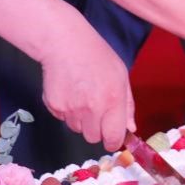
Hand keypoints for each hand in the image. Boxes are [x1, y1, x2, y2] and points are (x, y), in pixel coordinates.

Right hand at [40, 28, 133, 152]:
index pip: (113, 138)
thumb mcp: (121, 75)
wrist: (65, 43)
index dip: (113, 140)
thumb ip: (127, 105)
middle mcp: (92, 109)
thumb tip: (130, 129)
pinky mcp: (54, 107)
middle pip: (93, 137)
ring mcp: (71, 109)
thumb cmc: (97, 56)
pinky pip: (63, 119)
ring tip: (81, 95)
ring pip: (77, 129)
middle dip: (96, 128)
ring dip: (80, 119)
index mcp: (113, 100)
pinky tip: (69, 92)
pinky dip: (66, 111)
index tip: (111, 136)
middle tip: (95, 109)